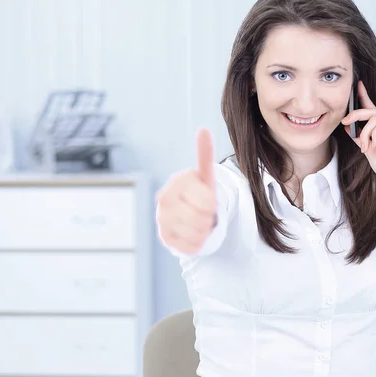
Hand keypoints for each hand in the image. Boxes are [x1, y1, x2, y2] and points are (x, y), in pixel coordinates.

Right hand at [155, 128, 217, 254]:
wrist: (187, 213)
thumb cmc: (199, 193)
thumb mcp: (205, 176)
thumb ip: (204, 155)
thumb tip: (203, 129)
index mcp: (178, 183)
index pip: (208, 202)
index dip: (213, 204)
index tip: (208, 199)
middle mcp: (165, 199)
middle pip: (202, 219)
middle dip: (208, 218)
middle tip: (203, 212)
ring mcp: (162, 219)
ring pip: (197, 234)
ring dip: (204, 230)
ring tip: (198, 221)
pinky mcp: (164, 238)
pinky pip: (192, 247)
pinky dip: (198, 243)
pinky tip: (192, 233)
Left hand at [341, 80, 375, 188]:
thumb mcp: (366, 148)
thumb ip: (358, 136)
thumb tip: (346, 124)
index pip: (372, 109)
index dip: (364, 96)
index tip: (358, 85)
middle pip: (372, 111)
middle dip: (356, 114)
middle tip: (345, 120)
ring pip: (375, 118)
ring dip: (364, 132)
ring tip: (363, 146)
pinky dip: (373, 134)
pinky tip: (372, 145)